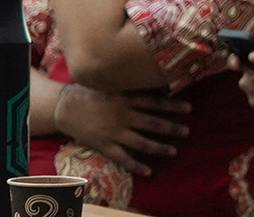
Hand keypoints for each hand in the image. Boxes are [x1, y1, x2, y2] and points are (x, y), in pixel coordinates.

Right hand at [55, 84, 189, 176]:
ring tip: (174, 151)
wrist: (65, 106)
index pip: (154, 102)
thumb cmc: (90, 92)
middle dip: (171, 128)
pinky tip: (149, 171)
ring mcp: (113, 132)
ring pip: (141, 142)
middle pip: (152, 123)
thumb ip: (130, 86)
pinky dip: (136, 166)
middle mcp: (122, 115)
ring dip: (159, 148)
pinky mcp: (104, 145)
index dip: (172, 105)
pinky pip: (123, 158)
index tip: (188, 108)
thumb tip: (152, 83)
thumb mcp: (111, 83)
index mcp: (125, 98)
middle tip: (187, 131)